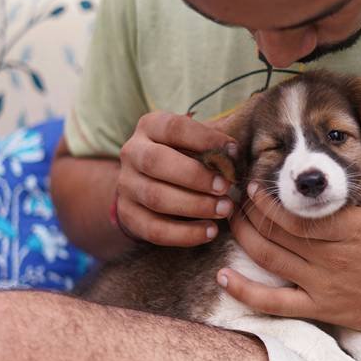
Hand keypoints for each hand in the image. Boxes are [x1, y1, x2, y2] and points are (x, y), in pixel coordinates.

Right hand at [114, 111, 238, 245]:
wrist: (148, 185)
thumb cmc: (186, 157)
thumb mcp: (196, 142)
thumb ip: (214, 144)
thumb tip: (235, 153)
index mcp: (150, 126)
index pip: (174, 128)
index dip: (205, 139)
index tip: (234, 152)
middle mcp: (132, 152)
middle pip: (156, 161)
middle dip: (195, 176)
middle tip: (226, 187)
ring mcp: (126, 185)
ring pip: (155, 197)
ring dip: (195, 206)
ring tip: (225, 210)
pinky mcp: (128, 214)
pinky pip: (154, 229)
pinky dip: (185, 234)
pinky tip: (210, 232)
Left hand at [221, 184, 360, 334]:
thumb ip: (355, 190)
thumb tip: (326, 170)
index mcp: (349, 226)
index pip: (297, 210)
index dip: (268, 198)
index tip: (254, 184)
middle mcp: (332, 255)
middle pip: (277, 231)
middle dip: (250, 212)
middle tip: (236, 200)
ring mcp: (323, 284)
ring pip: (270, 259)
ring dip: (243, 239)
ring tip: (230, 223)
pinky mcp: (320, 309)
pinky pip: (275, 303)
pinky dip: (245, 291)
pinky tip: (224, 277)